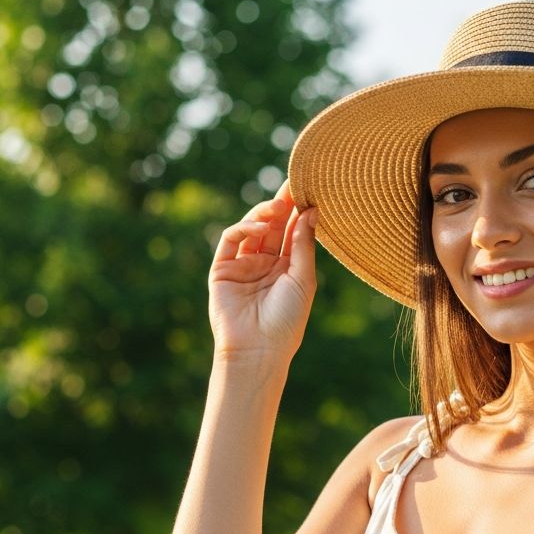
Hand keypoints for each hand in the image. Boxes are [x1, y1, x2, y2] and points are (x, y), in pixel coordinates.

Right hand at [207, 180, 316, 365]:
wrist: (258, 349)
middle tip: (293, 184)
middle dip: (282, 205)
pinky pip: (231, 239)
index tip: (309, 189)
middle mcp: (265, 264)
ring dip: (264, 214)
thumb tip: (311, 211)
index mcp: (288, 268)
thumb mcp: (303, 279)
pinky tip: (261, 230)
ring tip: (279, 206)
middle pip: (273, 227)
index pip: (293, 232)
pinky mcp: (222, 269)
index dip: (299, 212)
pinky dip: (245, 229)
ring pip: (251, 229)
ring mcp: (243, 265)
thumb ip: (304, 245)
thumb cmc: (287, 320)